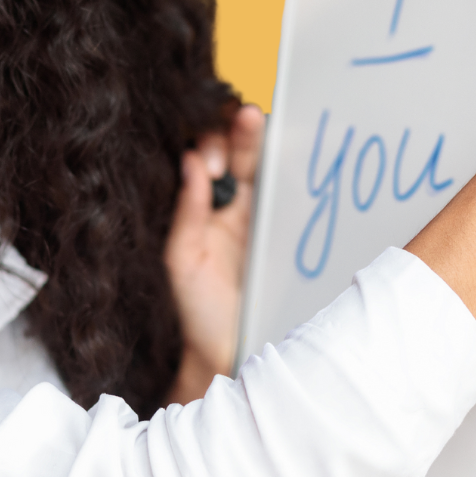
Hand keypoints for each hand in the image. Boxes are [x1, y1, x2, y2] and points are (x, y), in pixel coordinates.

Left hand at [163, 104, 264, 403]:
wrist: (229, 354)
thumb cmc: (197, 310)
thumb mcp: (182, 260)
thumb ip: (187, 214)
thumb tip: (190, 165)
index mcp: (204, 209)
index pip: (206, 157)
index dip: (208, 143)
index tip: (209, 155)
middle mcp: (235, 206)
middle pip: (241, 152)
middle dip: (240, 129)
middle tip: (241, 122)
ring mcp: (265, 216)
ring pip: (268, 164)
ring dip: (261, 139)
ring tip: (254, 125)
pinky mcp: (289, 230)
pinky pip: (293, 193)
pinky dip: (292, 167)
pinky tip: (288, 151)